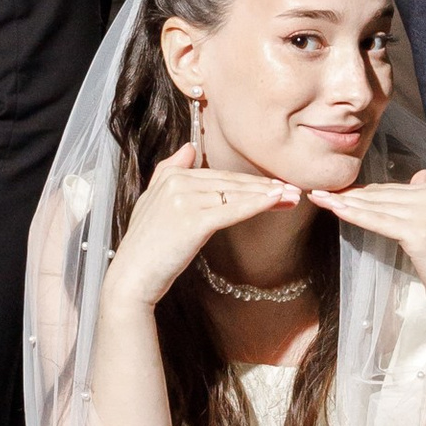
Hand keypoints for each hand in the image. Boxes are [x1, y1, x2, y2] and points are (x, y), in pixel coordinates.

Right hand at [107, 142, 303, 309]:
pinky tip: (275, 201)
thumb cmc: (145, 247)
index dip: (249, 182)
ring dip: (268, 196)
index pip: (219, 176)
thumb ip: (168, 171)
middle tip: (294, 190)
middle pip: (230, 183)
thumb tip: (189, 147)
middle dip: (265, 187)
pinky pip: (232, 210)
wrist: (131, 277)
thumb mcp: (151, 202)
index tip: (275, 185)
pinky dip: (256, 204)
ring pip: (235, 195)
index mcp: (170, 176)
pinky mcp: (193, 220)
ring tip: (292, 198)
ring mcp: (184, 199)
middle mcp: (177, 182)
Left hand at [313, 170, 425, 332]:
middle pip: (378, 196)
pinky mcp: (419, 231)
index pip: (386, 190)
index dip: (358, 192)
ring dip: (344, 204)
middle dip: (346, 195)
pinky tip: (337, 212)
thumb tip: (418, 174)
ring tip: (319, 200)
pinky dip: (356, 216)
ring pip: (375, 206)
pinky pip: (380, 222)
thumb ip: (418, 202)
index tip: (332, 192)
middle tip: (316, 193)